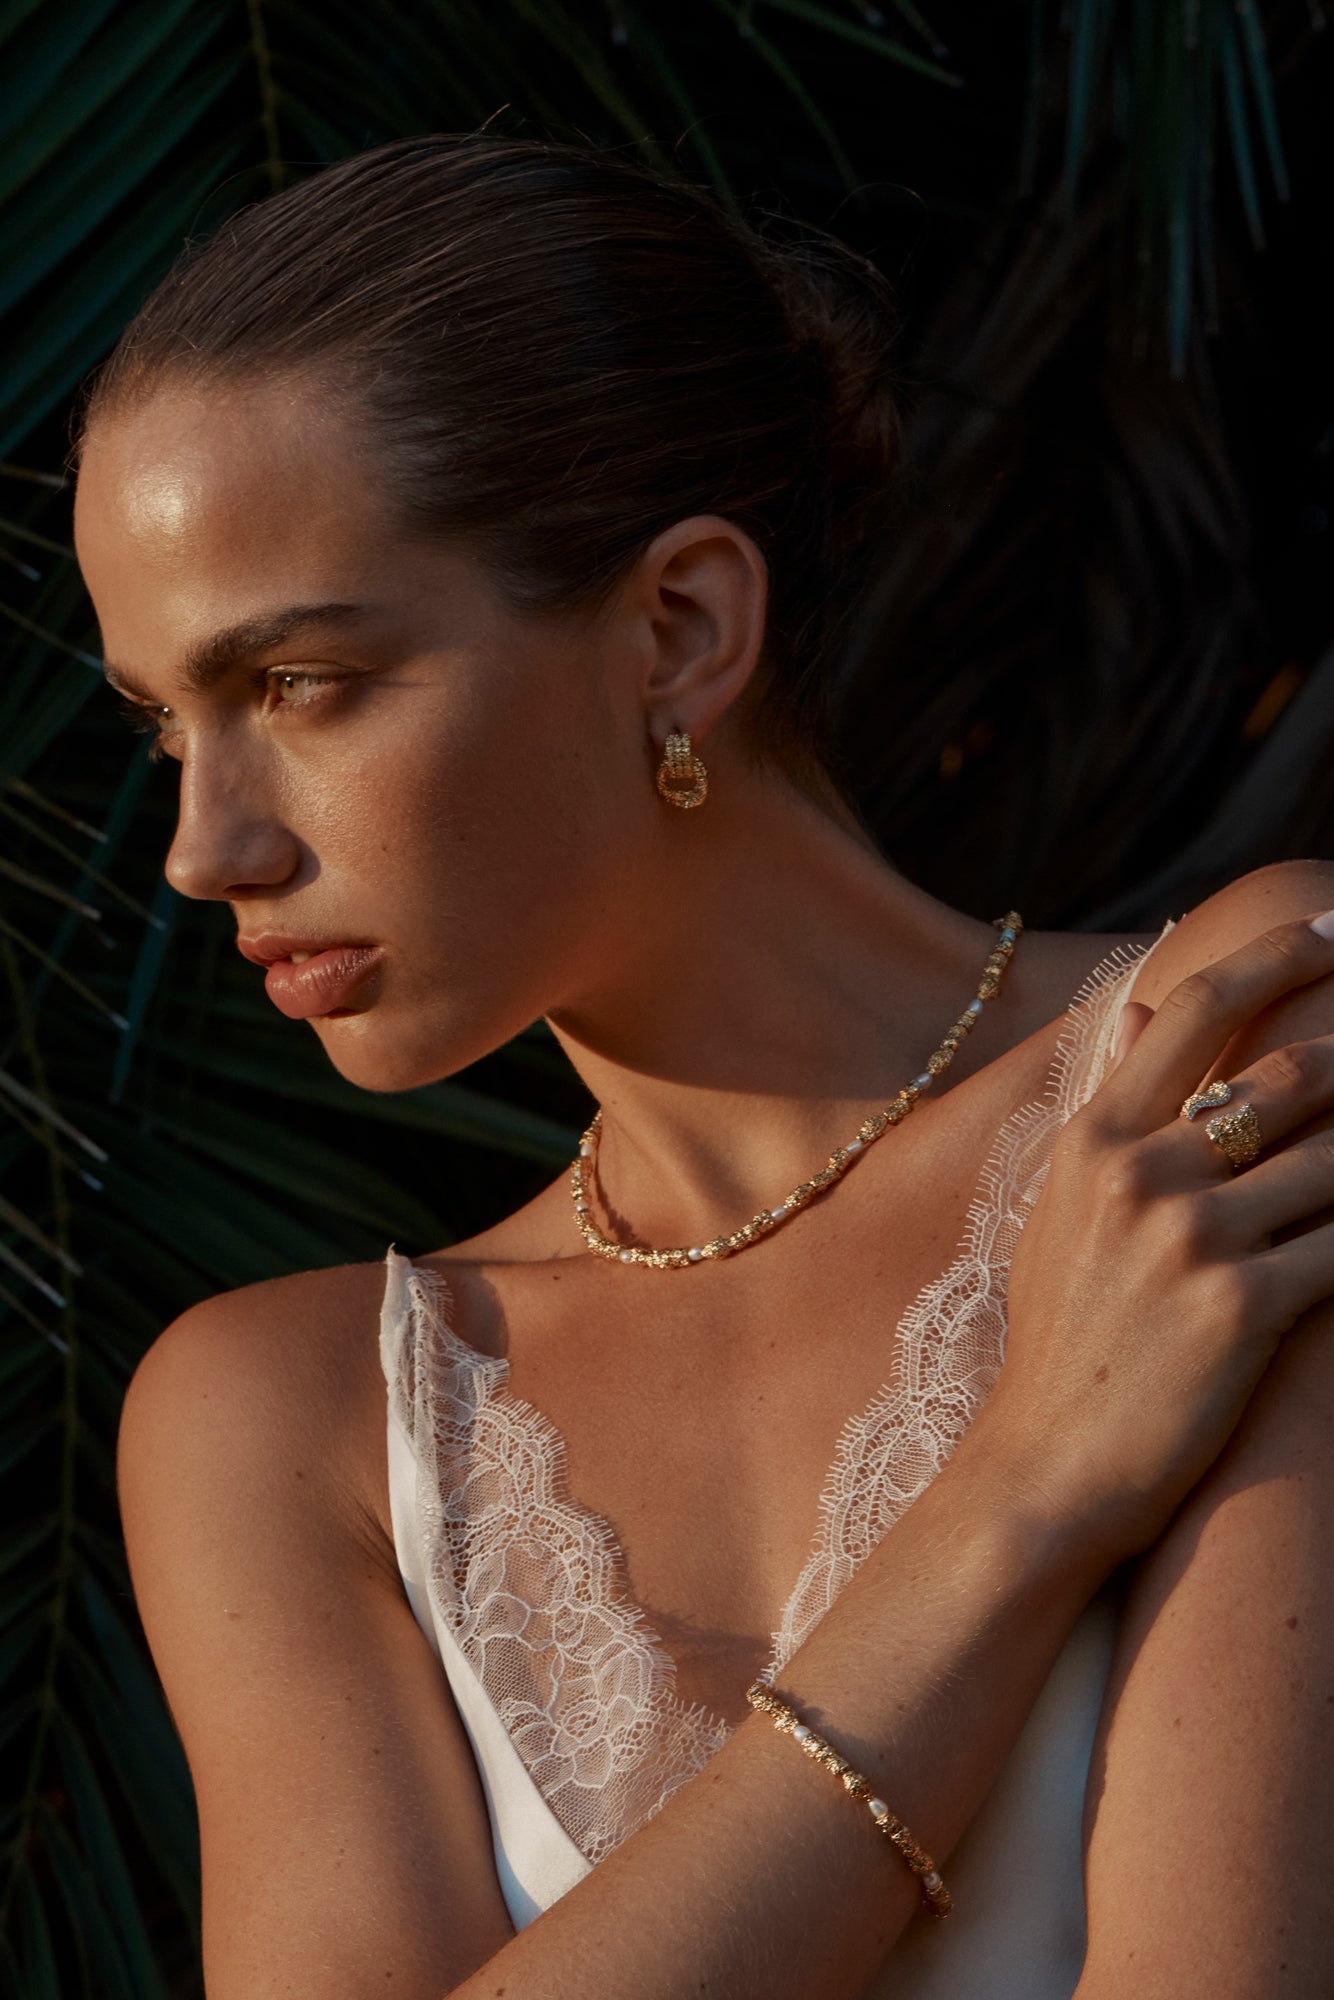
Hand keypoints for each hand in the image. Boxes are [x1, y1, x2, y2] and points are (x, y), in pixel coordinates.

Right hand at [979, 912, 1333, 1564]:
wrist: (1049, 1466)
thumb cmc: (1064, 1337)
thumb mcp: (1063, 1209)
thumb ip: (1110, 1105)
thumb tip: (1135, 1009)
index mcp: (1094, 1138)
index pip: (1192, 1010)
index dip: (1274, 955)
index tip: (1330, 927)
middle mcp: (1140, 1171)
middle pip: (1287, 1074)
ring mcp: (1190, 1236)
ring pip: (1333, 1160)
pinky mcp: (1242, 1306)